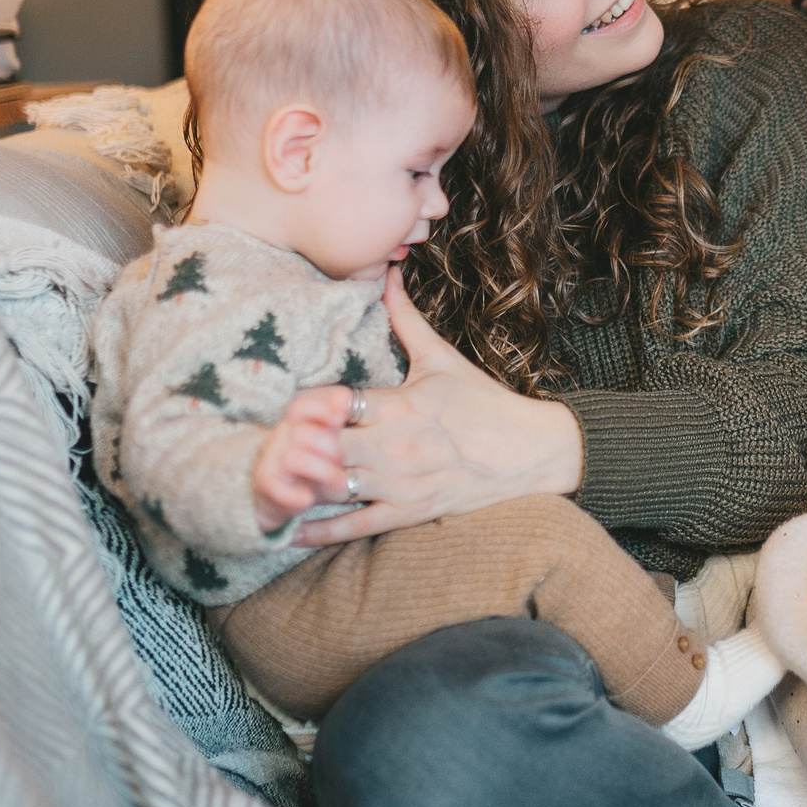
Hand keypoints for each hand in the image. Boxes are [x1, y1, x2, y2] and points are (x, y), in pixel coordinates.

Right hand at [251, 384, 354, 530]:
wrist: (274, 495)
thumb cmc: (308, 461)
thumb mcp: (323, 437)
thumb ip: (335, 418)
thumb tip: (346, 396)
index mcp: (294, 424)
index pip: (301, 407)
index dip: (321, 409)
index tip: (340, 418)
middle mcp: (280, 439)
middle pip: (304, 433)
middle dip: (331, 448)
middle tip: (344, 463)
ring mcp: (271, 463)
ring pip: (294, 459)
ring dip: (322, 471)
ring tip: (340, 482)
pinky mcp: (266, 487)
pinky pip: (275, 487)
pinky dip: (293, 495)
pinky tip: (307, 499)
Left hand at [292, 269, 583, 544]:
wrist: (533, 453)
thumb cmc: (486, 404)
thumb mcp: (443, 359)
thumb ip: (406, 320)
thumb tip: (387, 275)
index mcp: (400, 404)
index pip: (332, 402)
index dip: (304, 407)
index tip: (289, 407)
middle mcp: (395, 445)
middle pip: (322, 447)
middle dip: (293, 446)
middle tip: (273, 445)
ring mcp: (402, 483)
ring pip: (331, 486)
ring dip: (299, 484)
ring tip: (272, 481)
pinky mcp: (410, 512)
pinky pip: (354, 527)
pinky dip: (318, 530)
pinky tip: (286, 530)